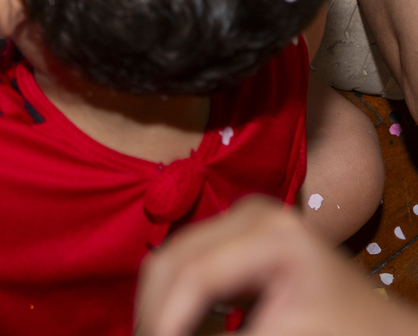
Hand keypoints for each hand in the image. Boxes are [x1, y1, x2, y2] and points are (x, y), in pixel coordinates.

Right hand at [135, 195, 410, 335]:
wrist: (384, 330)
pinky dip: (176, 302)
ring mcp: (243, 221)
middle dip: (152, 312)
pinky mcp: (237, 237)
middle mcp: (250, 214)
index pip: (191, 274)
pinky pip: (186, 265)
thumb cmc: (348, 334)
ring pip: (169, 262)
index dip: (162, 320)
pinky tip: (176, 328)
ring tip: (158, 334)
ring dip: (159, 307)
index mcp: (271, 233)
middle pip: (170, 261)